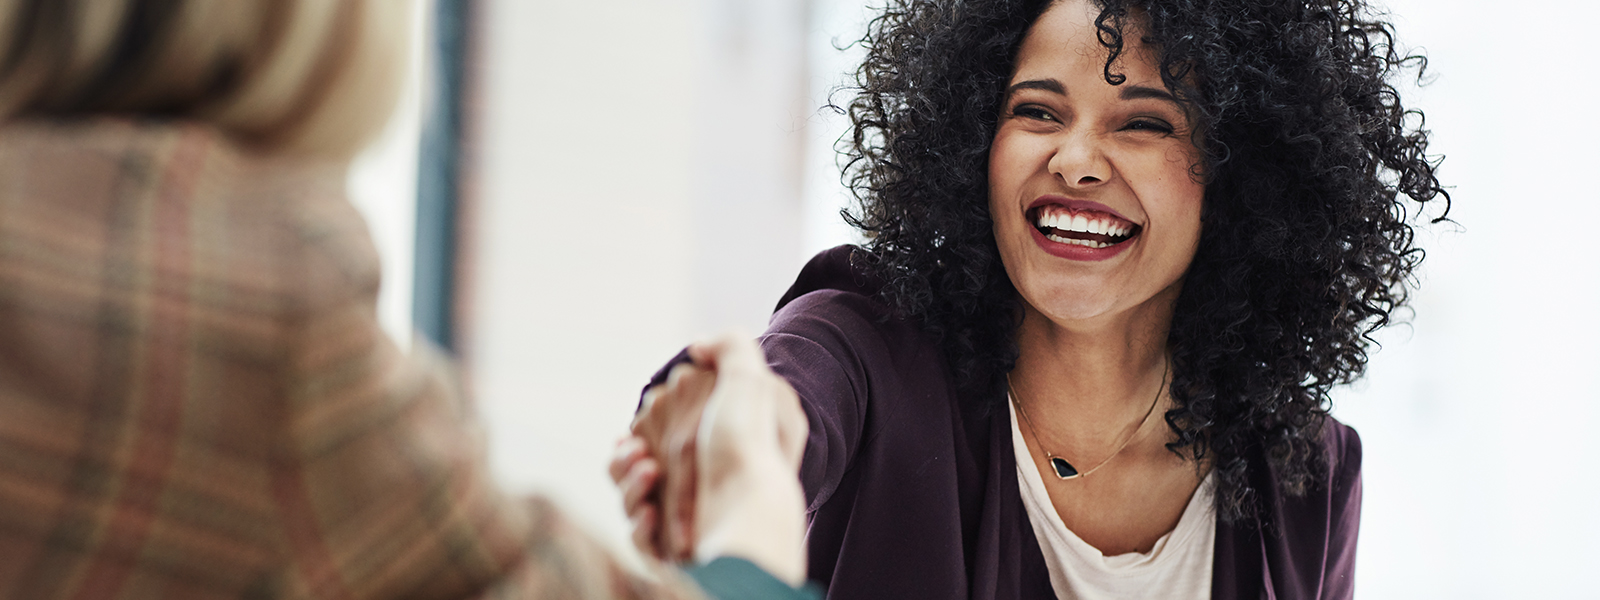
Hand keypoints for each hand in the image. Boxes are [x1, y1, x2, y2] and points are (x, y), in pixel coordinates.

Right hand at [611, 333, 808, 583]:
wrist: (751, 514)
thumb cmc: (749, 447)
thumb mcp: (751, 381)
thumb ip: (729, 348)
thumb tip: (698, 346)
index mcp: (713, 443)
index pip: (663, 426)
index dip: (649, 421)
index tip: (648, 418)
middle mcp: (699, 480)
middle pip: (636, 459)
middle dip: (628, 454)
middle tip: (640, 453)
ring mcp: (684, 515)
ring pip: (629, 495)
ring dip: (627, 482)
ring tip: (648, 473)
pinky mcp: (673, 549)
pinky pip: (638, 535)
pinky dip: (638, 523)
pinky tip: (649, 512)